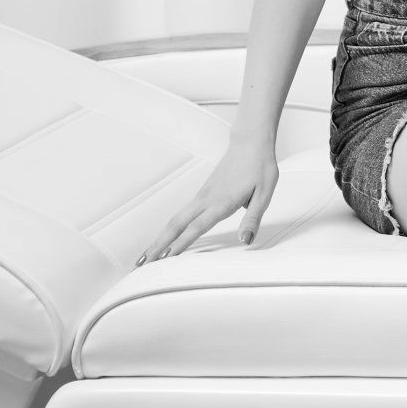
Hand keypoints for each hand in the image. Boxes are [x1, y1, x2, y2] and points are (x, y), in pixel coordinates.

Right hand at [136, 138, 279, 264]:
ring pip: (175, 220)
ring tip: (146, 256)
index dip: (180, 244)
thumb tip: (245, 240)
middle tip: (141, 265)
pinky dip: (169, 229)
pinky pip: (182, 214)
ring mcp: (201, 196)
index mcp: (222, 202)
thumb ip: (253, 218)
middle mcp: (206, 199)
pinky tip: (165, 238)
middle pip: (176, 225)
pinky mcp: (201, 194)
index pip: (197, 227)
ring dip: (159, 239)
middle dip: (157, 246)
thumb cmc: (259, 167)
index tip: (164, 259)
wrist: (250, 142)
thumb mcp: (265, 193)